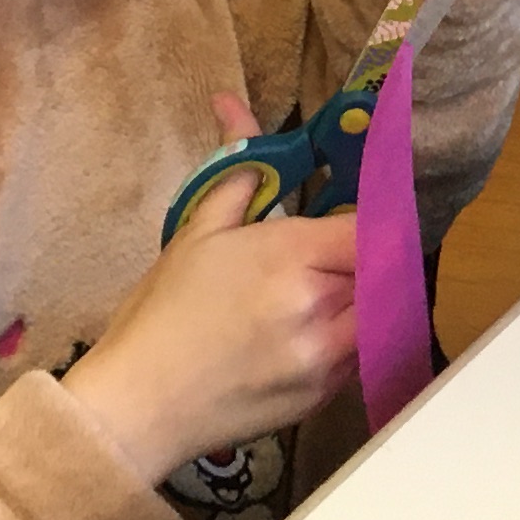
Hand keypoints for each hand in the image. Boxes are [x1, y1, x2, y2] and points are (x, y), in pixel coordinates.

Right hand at [58, 204, 358, 487]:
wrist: (139, 406)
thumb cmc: (161, 315)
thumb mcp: (196, 233)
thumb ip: (237, 176)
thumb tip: (239, 113)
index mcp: (290, 257)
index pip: (369, 226)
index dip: (369, 217)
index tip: (350, 218)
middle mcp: (320, 306)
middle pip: (380, 269)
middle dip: (362, 258)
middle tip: (333, 257)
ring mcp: (326, 357)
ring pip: (377, 312)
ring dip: (361, 299)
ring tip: (322, 297)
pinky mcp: (323, 397)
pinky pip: (359, 354)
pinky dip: (348, 338)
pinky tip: (309, 335)